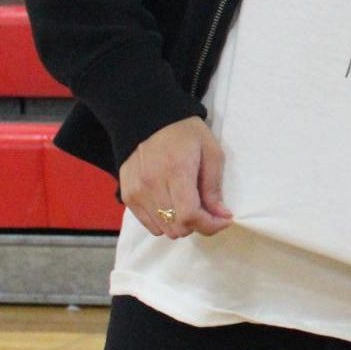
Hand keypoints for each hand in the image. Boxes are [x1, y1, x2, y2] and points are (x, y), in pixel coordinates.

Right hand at [119, 116, 232, 238]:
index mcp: (176, 172)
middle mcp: (151, 186)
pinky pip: (148, 223)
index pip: (189, 216)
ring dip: (180, 225)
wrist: (148, 120)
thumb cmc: (186, 133)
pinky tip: (173, 205)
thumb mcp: (211, 152)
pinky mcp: (127, 196)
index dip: (210, 225)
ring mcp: (136, 193)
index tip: (224, 220)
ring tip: (190, 206)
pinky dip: (164, 221)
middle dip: (198, 225)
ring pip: (162, 230)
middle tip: (209, 211)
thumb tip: (221, 215)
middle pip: (176, 228)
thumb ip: (214, 186)